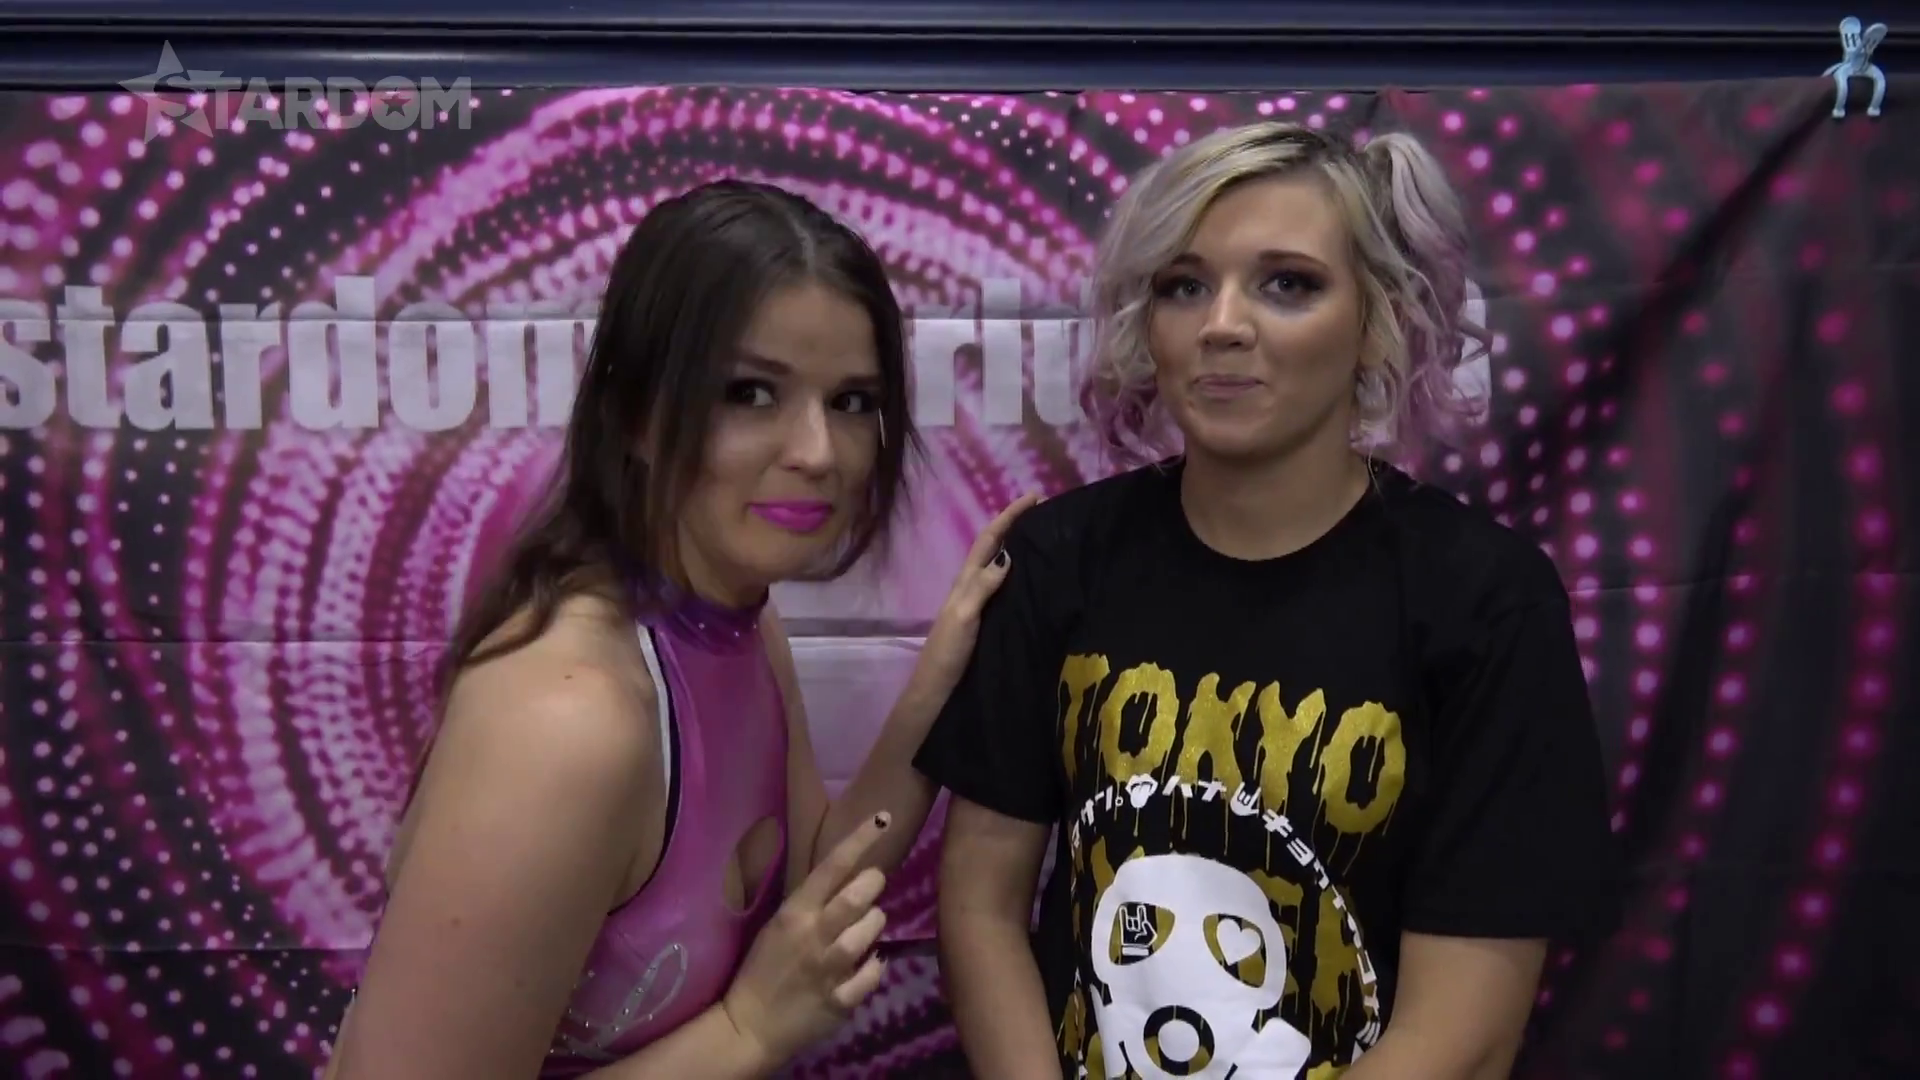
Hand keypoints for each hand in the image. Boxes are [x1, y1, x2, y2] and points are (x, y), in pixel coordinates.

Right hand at [721, 812, 892, 1065]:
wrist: (748, 1026)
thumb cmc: (762, 970)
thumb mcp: (778, 926)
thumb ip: (812, 904)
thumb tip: (851, 879)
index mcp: (794, 914)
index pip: (832, 867)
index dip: (860, 839)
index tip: (883, 818)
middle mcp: (813, 936)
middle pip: (857, 897)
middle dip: (873, 885)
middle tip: (871, 887)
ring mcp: (828, 969)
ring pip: (870, 933)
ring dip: (875, 926)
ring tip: (866, 930)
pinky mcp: (839, 1001)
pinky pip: (873, 976)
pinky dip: (875, 969)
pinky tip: (867, 966)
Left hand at [916, 493, 1044, 689]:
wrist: (937, 686)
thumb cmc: (948, 652)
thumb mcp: (964, 616)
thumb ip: (982, 587)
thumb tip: (1008, 554)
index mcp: (966, 580)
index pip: (989, 539)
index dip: (1009, 516)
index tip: (1034, 497)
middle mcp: (972, 585)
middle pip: (995, 545)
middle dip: (1017, 524)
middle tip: (1046, 512)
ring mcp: (978, 601)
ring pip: (1000, 563)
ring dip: (1019, 545)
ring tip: (1045, 535)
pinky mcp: (986, 617)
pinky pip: (1005, 584)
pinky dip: (1019, 571)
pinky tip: (1033, 576)